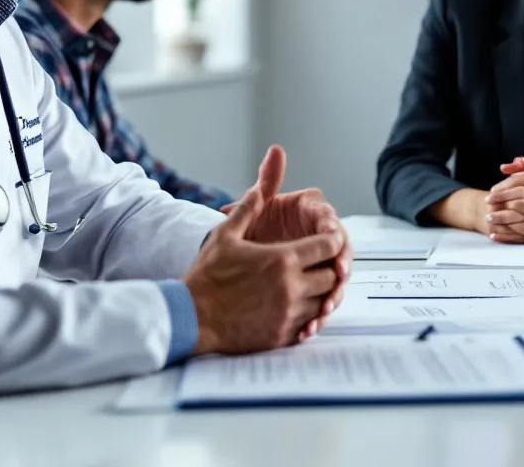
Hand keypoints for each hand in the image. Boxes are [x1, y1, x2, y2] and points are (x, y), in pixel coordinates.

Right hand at [183, 148, 347, 354]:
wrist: (191, 317)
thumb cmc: (207, 276)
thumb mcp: (225, 235)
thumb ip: (247, 208)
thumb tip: (257, 188)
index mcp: (282, 259)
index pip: (328, 246)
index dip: (332, 241)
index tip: (329, 240)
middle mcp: (291, 288)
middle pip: (332, 276)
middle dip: (330, 268)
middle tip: (320, 264)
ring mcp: (288, 315)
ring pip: (324, 303)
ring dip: (321, 293)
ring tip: (309, 285)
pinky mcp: (282, 336)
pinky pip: (309, 325)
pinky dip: (309, 316)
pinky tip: (297, 308)